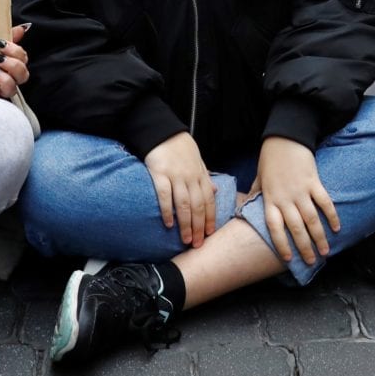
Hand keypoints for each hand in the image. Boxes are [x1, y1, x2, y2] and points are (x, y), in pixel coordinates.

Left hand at [0, 24, 29, 98]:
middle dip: (12, 65)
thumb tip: (22, 29)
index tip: (1, 44)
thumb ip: (7, 35)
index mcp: (11, 64)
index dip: (15, 51)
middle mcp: (9, 78)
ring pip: (11, 88)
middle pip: (22, 75)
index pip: (23, 58)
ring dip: (2, 78)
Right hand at [144, 132, 216, 246]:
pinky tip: (169, 224)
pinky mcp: (159, 174)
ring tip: (186, 240)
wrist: (163, 131)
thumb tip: (214, 191)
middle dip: (199, 227)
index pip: (209, 200)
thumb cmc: (180, 147)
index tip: (210, 233)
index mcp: (200, 175)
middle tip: (198, 244)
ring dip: (186, 224)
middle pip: (198, 206)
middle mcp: (190, 177)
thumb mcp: (198, 160)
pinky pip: (164, 195)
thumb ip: (205, 177)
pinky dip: (167, 211)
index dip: (210, 218)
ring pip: (183, 204)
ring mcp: (175, 176)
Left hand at [256, 137, 339, 265]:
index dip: (281, 244)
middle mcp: (285, 199)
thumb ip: (255, 195)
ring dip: (319, 237)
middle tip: (312, 262)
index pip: (274, 228)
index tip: (288, 259)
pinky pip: (324, 202)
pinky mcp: (314, 182)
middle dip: (304, 248)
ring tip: (325, 252)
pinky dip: (331, 216)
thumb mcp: (259, 178)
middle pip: (296, 229)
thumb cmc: (270, 159)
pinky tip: (337, 228)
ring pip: (312, 219)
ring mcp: (301, 191)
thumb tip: (245, 208)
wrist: (284, 138)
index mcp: (270, 200)